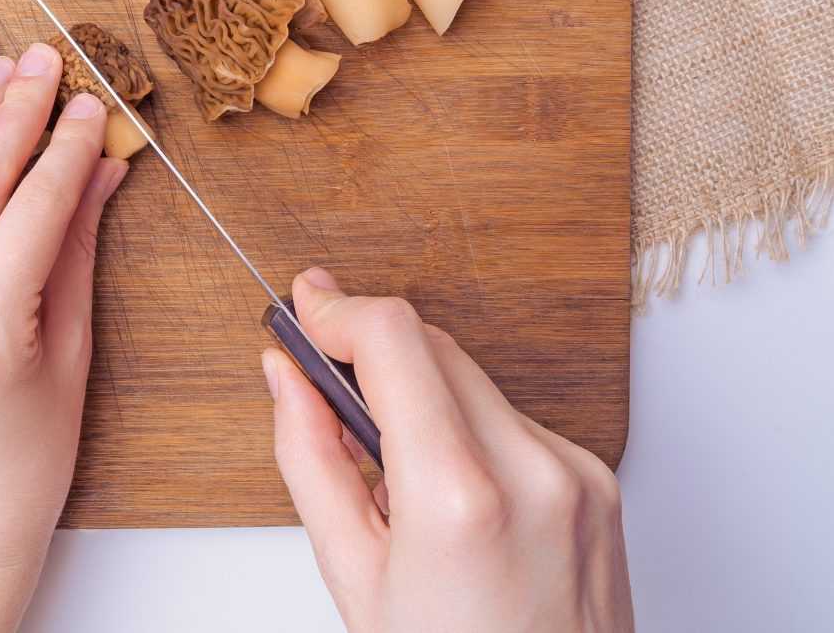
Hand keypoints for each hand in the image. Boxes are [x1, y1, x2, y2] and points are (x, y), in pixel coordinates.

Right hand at [264, 269, 632, 632]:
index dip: (336, 310)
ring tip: (388, 470)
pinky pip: (510, 417)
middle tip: (317, 373)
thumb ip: (309, 456)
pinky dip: (463, 428)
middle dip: (367, 349)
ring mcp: (575, 474)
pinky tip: (446, 492)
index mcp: (461, 498)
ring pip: (470, 377)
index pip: (394, 338)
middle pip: (431, 345)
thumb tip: (285, 376)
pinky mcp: (597, 482)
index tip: (303, 305)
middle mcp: (533, 470)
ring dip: (416, 392)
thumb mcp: (353, 577)